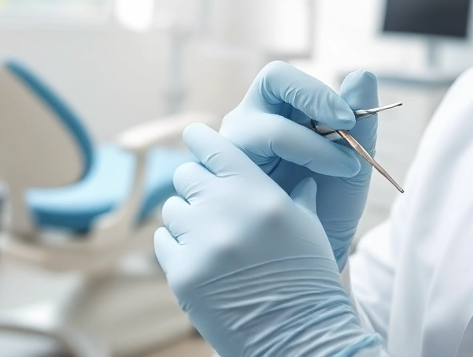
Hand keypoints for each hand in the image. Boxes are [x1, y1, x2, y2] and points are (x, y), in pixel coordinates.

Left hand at [155, 124, 380, 356]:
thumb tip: (296, 169)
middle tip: (210, 197)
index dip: (201, 139)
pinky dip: (178, 246)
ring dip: (187, 217)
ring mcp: (201, 244)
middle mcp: (226, 212)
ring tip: (212, 236)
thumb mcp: (307, 226)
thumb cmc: (308, 279)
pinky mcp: (182, 276)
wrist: (298, 338)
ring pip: (172, 209)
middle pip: (187, 174)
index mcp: (259, 193)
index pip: (214, 146)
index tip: (194, 135)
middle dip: (197, 183)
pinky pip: (163, 242)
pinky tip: (202, 258)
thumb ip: (292, 191)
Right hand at [218, 61, 378, 268]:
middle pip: (266, 86)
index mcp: (279, 110)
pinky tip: (300, 199)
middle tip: (344, 129)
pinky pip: (234, 167)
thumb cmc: (331, 202)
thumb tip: (363, 73)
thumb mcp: (353, 166)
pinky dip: (275, 179)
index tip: (349, 120)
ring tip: (333, 177)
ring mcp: (230, 151)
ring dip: (304, 146)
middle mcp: (250, 123)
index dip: (313, 90)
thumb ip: (360, 124)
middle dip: (309, 104)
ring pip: (255, 128)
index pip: (282, 77)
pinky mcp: (218, 181)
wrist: (314, 252)